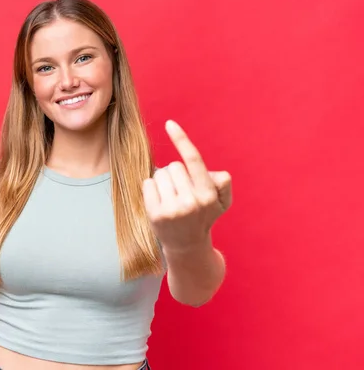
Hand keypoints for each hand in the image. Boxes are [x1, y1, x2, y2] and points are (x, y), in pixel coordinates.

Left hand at [142, 120, 231, 251]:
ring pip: (159, 174)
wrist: (187, 246)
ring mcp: (172, 209)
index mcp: (208, 194)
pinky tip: (159, 202)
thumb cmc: (204, 216)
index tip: (170, 123)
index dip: (181, 139)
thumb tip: (211, 173)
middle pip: (174, 166)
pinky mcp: (155, 215)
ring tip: (171, 197)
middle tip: (181, 191)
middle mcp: (191, 202)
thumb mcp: (222, 201)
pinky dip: (151, 189)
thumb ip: (222, 183)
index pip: (193, 160)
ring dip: (163, 181)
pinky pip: (148, 184)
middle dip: (176, 174)